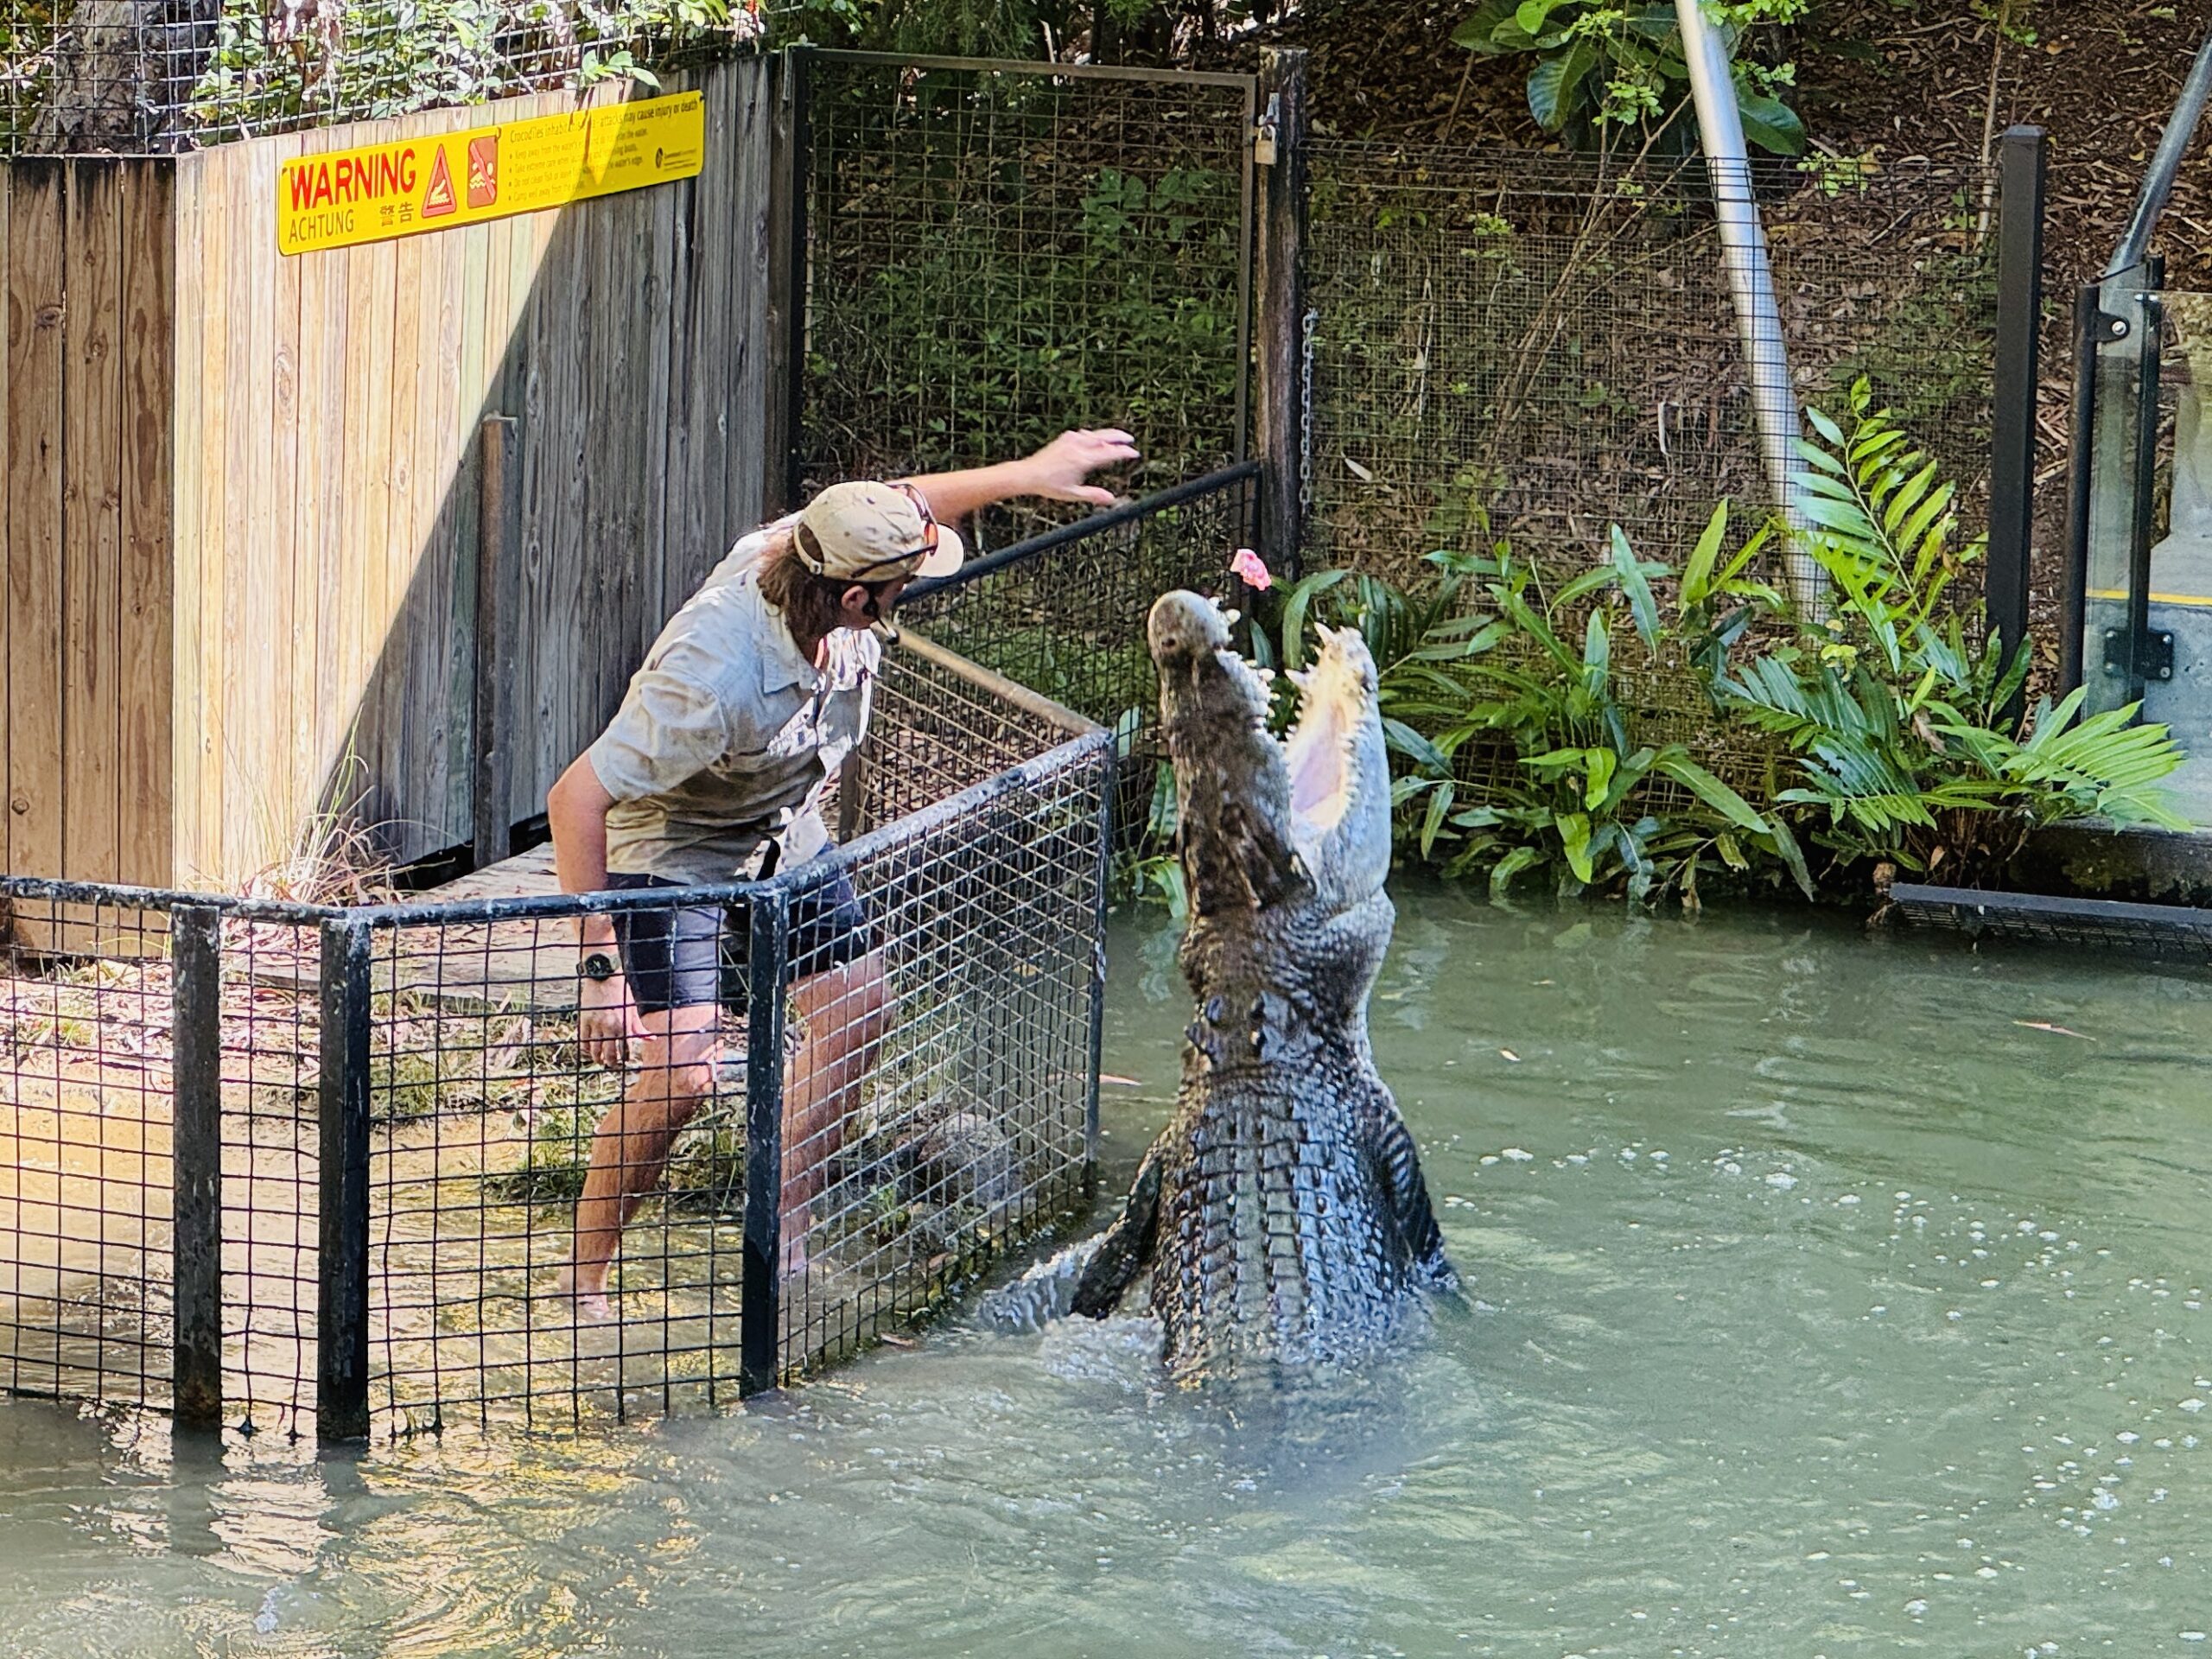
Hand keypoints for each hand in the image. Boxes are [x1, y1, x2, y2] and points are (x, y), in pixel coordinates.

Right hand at [578, 971, 644, 1068]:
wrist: (604, 976)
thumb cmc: (621, 992)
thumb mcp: (632, 1009)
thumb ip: (639, 1026)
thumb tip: (652, 1039)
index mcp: (624, 1025)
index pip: (625, 1050)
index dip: (625, 1059)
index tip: (625, 1062)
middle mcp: (610, 1027)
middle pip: (610, 1054)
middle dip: (612, 1063)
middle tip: (612, 1065)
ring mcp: (596, 1024)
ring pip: (595, 1050)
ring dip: (598, 1059)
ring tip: (600, 1061)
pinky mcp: (584, 1020)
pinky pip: (583, 1040)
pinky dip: (585, 1049)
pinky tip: (589, 1051)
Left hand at [1021, 429, 1140, 506]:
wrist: (1029, 474)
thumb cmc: (1049, 485)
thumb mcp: (1072, 494)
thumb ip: (1093, 495)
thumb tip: (1112, 499)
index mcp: (1083, 460)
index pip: (1109, 453)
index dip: (1124, 452)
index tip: (1134, 453)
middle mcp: (1078, 447)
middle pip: (1105, 437)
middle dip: (1119, 437)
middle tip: (1130, 439)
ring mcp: (1071, 440)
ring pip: (1095, 434)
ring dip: (1108, 435)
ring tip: (1117, 438)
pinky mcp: (1065, 438)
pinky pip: (1084, 435)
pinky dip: (1094, 436)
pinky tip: (1096, 440)